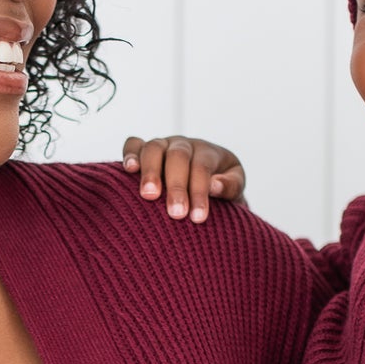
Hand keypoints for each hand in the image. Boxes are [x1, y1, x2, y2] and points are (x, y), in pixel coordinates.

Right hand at [121, 134, 246, 221]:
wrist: (206, 184)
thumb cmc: (219, 190)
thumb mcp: (234, 189)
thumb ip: (230, 187)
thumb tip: (215, 186)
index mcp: (209, 153)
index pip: (202, 168)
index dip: (199, 191)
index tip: (197, 218)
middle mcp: (184, 145)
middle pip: (178, 157)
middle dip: (176, 186)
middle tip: (176, 213)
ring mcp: (163, 146)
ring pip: (154, 148)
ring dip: (151, 172)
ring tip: (148, 196)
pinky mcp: (144, 151)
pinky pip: (133, 145)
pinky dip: (130, 155)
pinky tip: (129, 170)